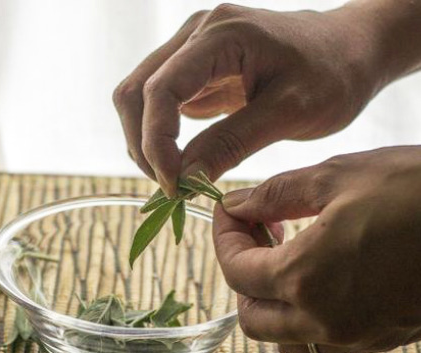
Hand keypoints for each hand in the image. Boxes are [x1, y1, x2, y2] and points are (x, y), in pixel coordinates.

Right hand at [113, 3, 386, 195]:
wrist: (347, 52)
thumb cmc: (331, 76)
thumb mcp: (287, 113)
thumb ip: (231, 143)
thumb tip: (183, 178)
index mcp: (221, 35)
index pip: (161, 91)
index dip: (157, 143)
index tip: (174, 186)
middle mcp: (195, 35)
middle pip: (135, 93)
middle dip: (144, 146)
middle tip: (172, 187)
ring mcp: (191, 50)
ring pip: (140, 99)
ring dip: (147, 143)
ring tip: (176, 178)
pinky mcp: (195, 70)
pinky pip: (160, 104)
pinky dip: (161, 137)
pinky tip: (182, 160)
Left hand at [213, 146, 420, 352]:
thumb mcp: (339, 175)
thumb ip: (274, 194)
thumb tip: (236, 206)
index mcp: (305, 277)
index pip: (235, 269)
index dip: (223, 238)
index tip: (228, 213)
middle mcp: (325, 319)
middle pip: (251, 316)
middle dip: (241, 276)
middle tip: (258, 236)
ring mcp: (355, 336)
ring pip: (282, 338)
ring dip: (269, 303)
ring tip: (285, 257)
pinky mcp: (380, 339)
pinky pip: (320, 342)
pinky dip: (302, 317)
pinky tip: (318, 277)